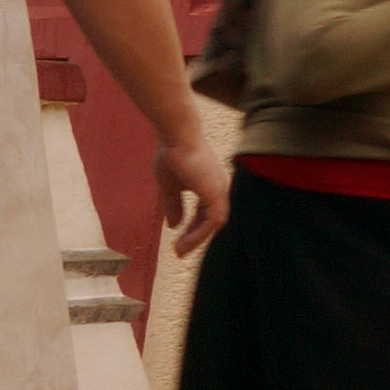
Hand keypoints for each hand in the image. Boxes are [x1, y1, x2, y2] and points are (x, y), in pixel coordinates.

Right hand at [155, 134, 227, 256]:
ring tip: (180, 251)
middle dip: (196, 238)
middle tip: (180, 252)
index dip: (194, 230)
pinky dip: (200, 233)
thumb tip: (174, 226)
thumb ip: (174, 206)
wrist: (175, 138)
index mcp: (210, 186)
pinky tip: (185, 241)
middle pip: (212, 221)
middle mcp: (219, 189)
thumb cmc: (173, 156)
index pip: (206, 215)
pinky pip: (213, 220)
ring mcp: (220, 190)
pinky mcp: (216, 192)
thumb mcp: (170, 187)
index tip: (179, 243)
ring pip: (215, 223)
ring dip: (197, 239)